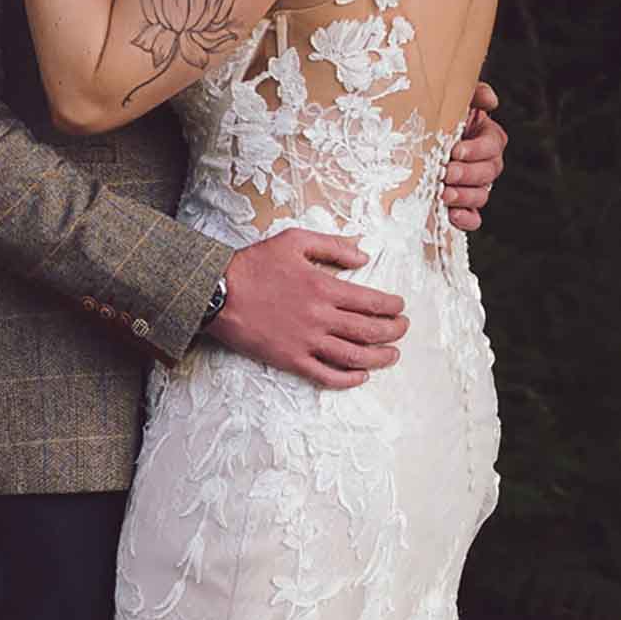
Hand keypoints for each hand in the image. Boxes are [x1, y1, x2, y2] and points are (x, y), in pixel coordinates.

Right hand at [203, 228, 407, 389]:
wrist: (217, 293)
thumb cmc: (254, 264)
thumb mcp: (294, 240)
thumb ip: (332, 246)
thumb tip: (363, 255)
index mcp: (324, 287)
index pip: (372, 301)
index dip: (392, 306)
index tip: (400, 307)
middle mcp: (320, 317)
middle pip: (370, 330)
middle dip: (393, 331)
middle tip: (403, 329)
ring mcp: (306, 342)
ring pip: (354, 356)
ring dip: (379, 357)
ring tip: (392, 355)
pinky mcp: (291, 360)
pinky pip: (326, 375)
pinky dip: (348, 379)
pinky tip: (361, 376)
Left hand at [442, 77, 507, 233]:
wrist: (408, 137)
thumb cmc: (430, 115)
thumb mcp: (450, 100)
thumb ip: (472, 94)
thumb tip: (491, 101)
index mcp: (485, 136)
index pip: (493, 144)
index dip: (477, 149)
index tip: (455, 150)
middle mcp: (484, 163)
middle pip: (489, 172)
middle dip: (467, 173)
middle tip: (444, 172)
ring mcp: (475, 186)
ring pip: (482, 195)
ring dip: (464, 195)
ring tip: (443, 193)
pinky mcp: (462, 207)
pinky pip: (473, 218)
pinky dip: (466, 218)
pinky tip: (452, 214)